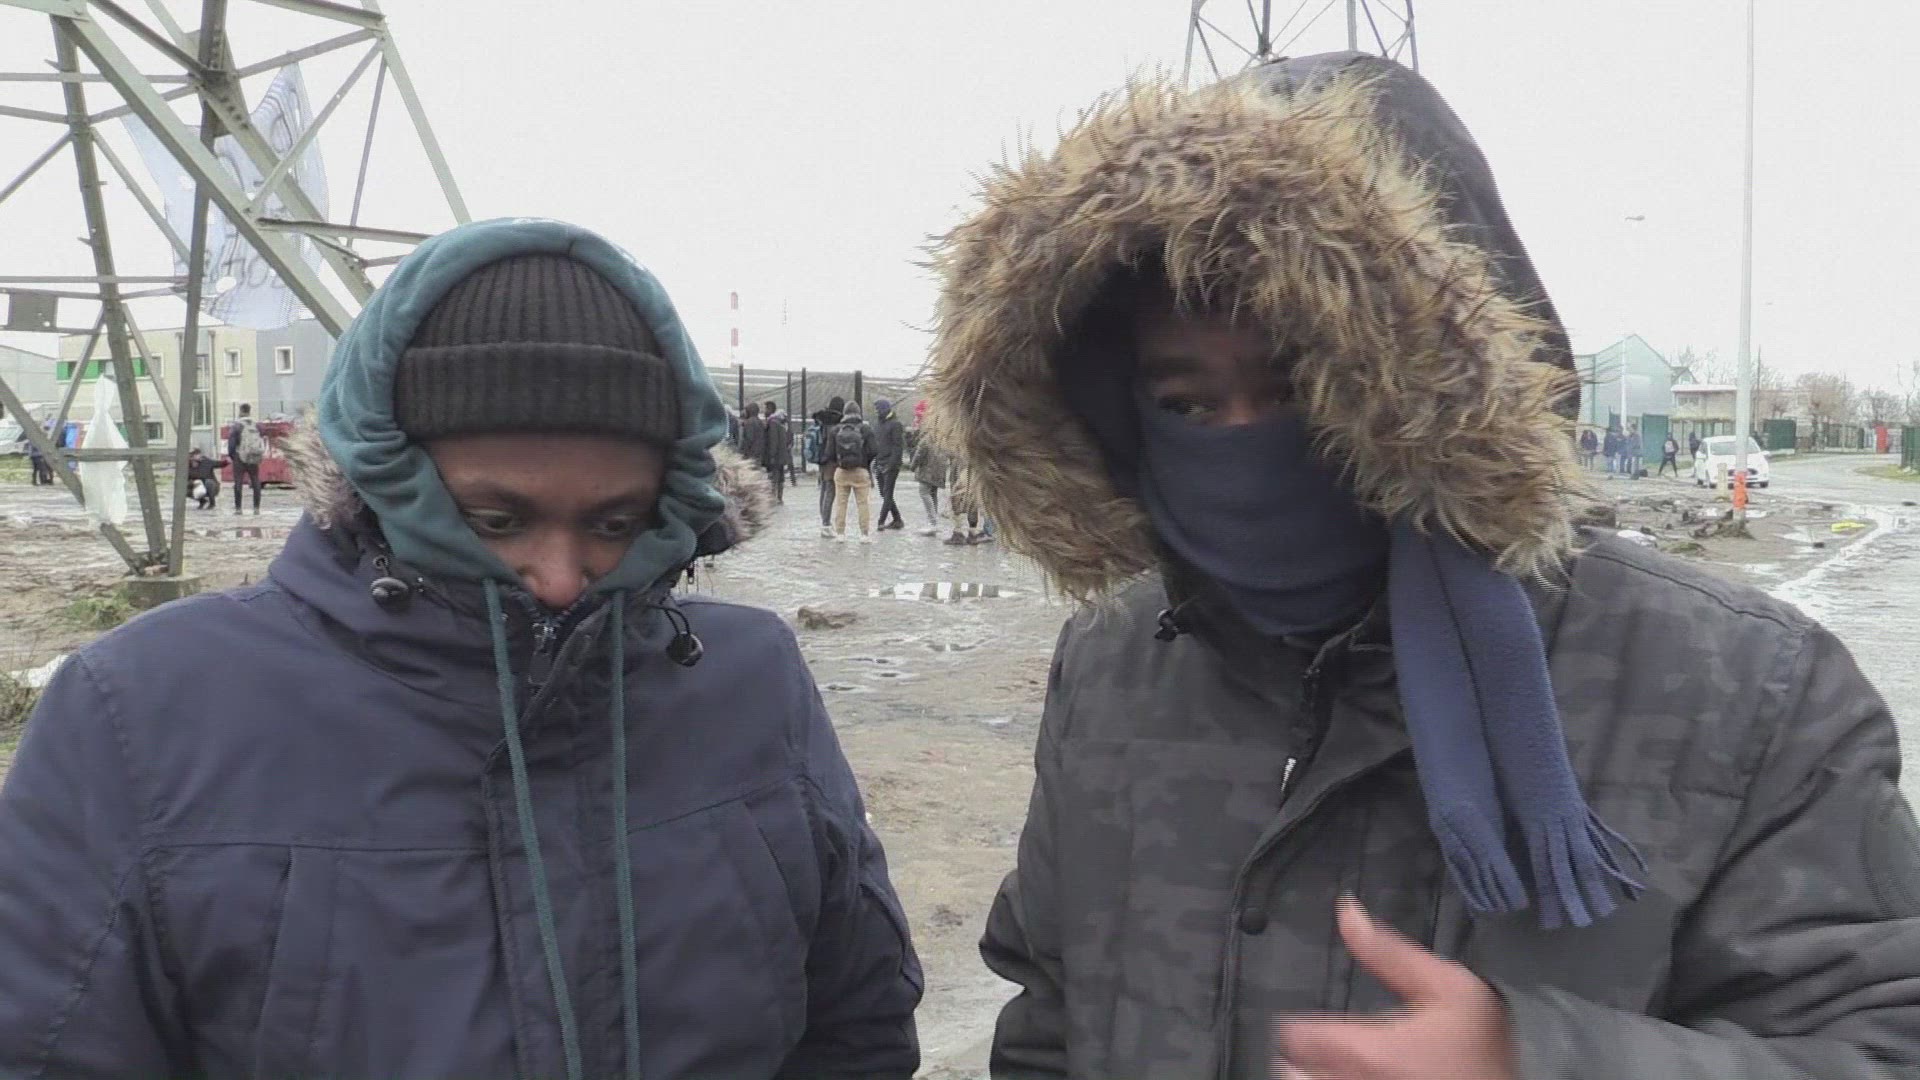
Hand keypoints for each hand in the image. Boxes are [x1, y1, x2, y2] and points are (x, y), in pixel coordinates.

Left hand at [1272, 898, 1517, 1079]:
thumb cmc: (1481, 1046)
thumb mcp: (1449, 988)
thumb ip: (1390, 952)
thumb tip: (1346, 909)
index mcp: (1365, 1051)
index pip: (1295, 1038)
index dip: (1302, 1028)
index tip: (1315, 1025)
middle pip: (1290, 1073)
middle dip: (1304, 1061)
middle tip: (1329, 1053)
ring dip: (1316, 1079)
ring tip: (1341, 1072)